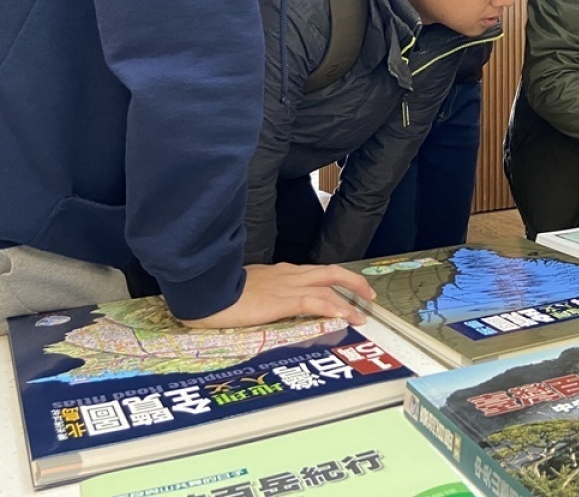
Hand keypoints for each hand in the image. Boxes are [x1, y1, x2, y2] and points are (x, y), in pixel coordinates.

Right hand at [179, 264, 375, 328]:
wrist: (203, 290)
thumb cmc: (215, 292)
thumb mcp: (242, 288)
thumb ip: (258, 292)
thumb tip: (263, 302)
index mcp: (277, 272)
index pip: (313, 272)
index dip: (333, 279)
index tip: (344, 288)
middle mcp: (286, 274)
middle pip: (329, 272)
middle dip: (352, 282)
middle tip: (368, 294)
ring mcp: (285, 285)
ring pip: (328, 286)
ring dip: (349, 300)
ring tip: (362, 314)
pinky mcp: (281, 300)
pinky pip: (314, 302)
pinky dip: (332, 307)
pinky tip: (344, 316)